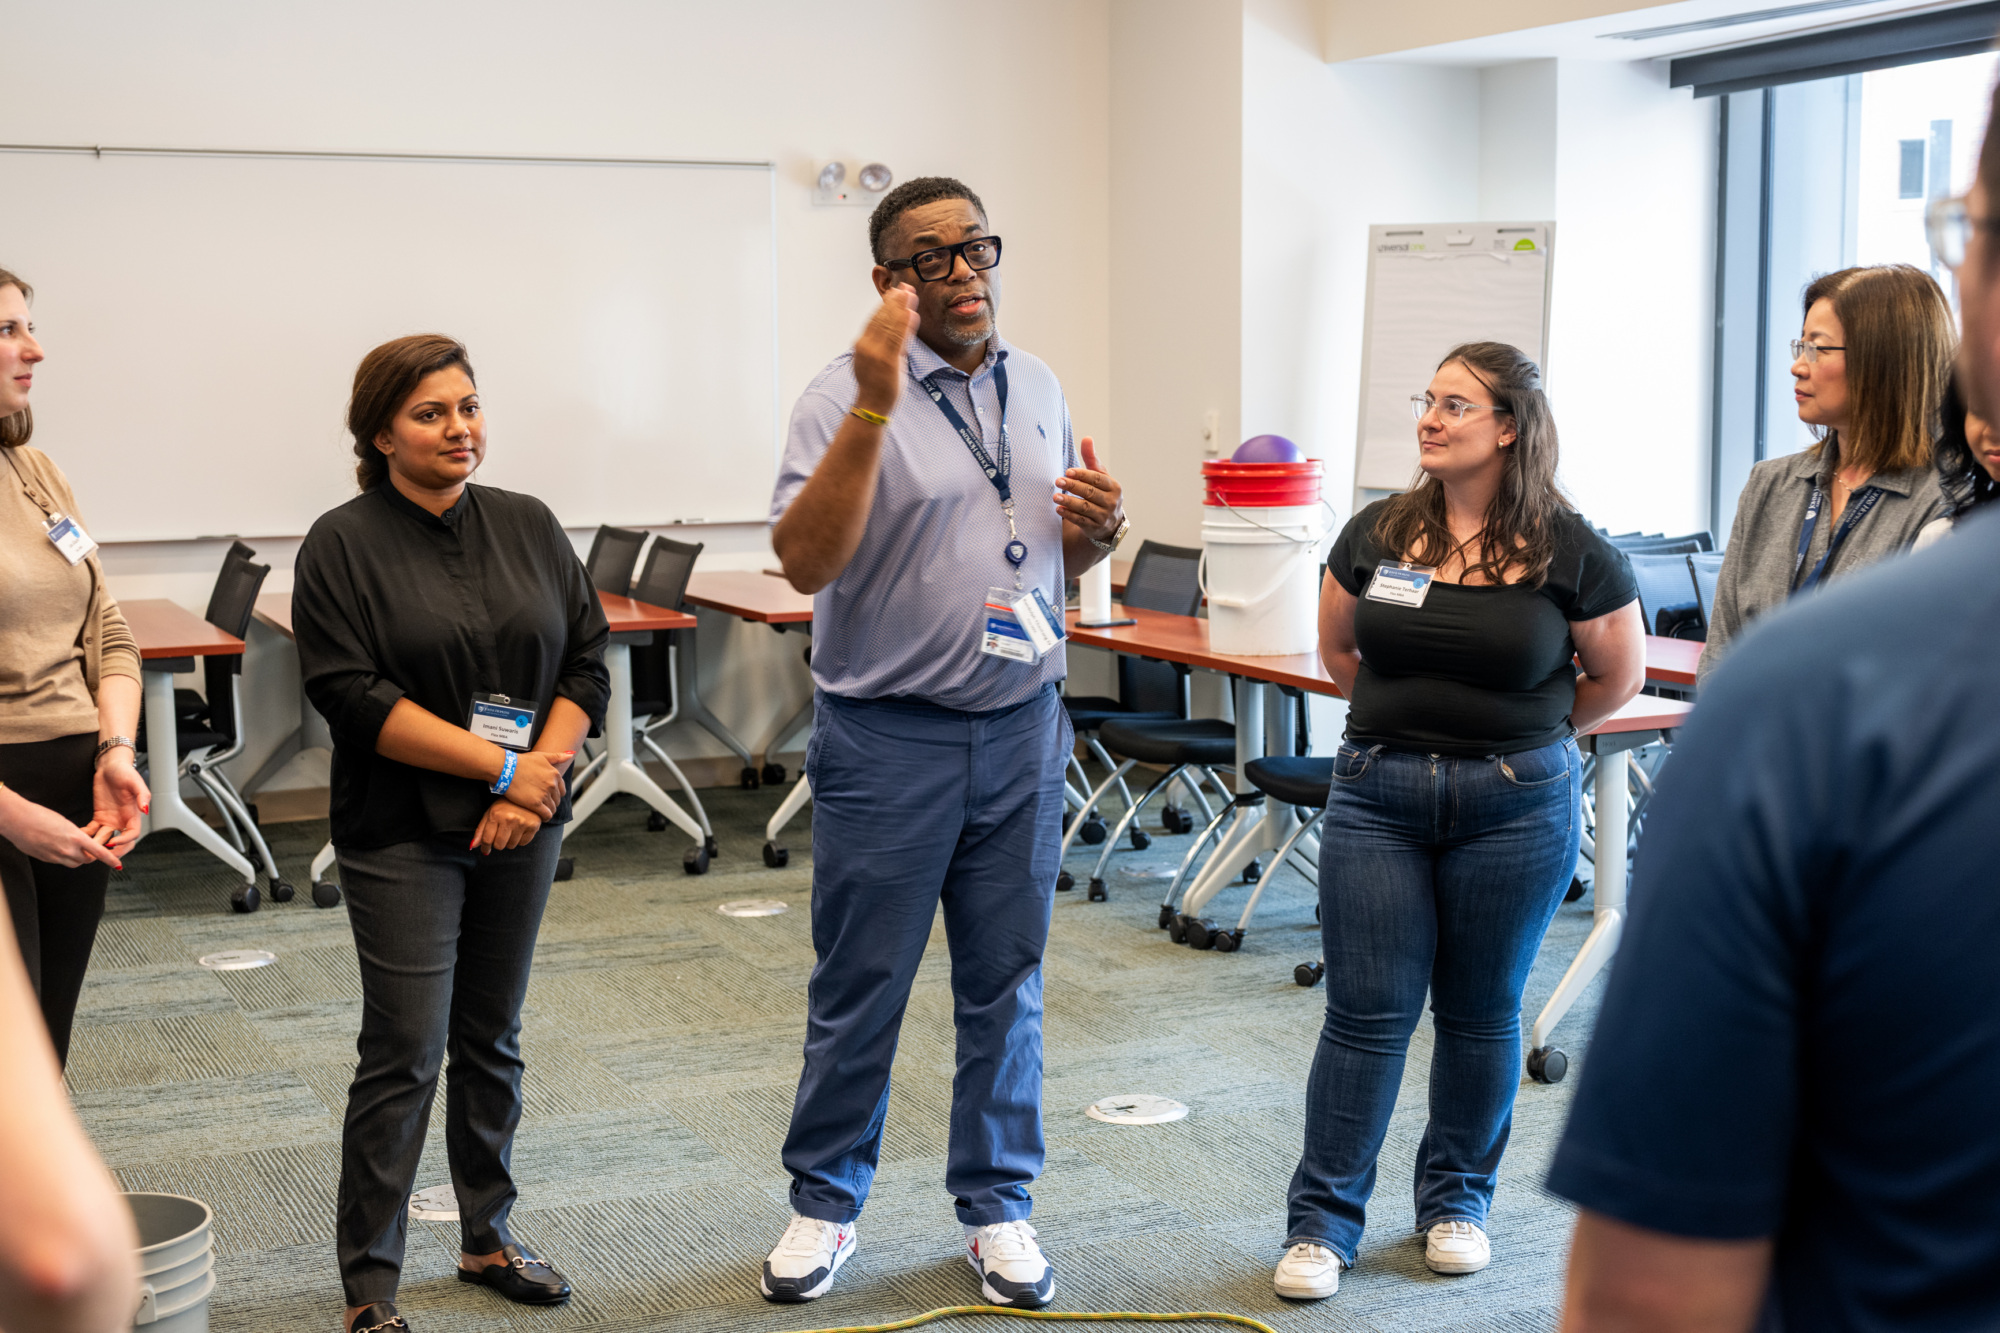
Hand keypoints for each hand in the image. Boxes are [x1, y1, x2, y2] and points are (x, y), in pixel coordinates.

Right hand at [0, 795, 121, 869]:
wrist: (17, 820)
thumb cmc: (39, 815)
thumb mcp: (65, 822)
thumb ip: (76, 835)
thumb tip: (80, 842)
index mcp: (75, 838)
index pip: (98, 852)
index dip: (110, 860)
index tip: (118, 865)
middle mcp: (66, 850)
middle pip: (87, 860)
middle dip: (92, 856)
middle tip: (92, 848)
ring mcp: (54, 856)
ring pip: (74, 863)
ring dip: (78, 858)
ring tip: (75, 847)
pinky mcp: (45, 859)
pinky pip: (60, 862)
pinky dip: (64, 857)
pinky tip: (59, 846)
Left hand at [91, 752, 148, 856]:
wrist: (110, 766)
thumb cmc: (124, 772)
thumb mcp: (135, 782)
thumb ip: (142, 795)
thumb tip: (145, 809)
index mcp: (134, 814)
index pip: (132, 834)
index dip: (124, 841)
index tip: (112, 843)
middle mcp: (123, 820)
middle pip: (122, 842)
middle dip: (113, 850)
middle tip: (101, 855)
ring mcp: (111, 819)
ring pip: (105, 838)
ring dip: (97, 845)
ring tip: (86, 847)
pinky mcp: (99, 816)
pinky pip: (93, 830)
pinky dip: (87, 835)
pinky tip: (79, 836)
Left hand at [471, 801, 541, 854]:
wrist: (527, 795)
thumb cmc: (506, 804)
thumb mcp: (490, 813)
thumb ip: (481, 830)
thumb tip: (473, 846)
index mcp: (496, 815)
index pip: (487, 839)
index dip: (485, 847)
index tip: (486, 850)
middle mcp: (509, 819)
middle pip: (499, 845)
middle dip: (498, 843)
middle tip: (500, 835)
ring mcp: (522, 823)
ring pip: (511, 845)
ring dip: (509, 841)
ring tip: (511, 830)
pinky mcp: (534, 826)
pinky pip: (523, 843)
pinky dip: (520, 840)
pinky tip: (520, 830)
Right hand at [501, 750, 572, 818]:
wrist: (506, 768)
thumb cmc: (521, 762)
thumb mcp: (541, 756)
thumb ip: (557, 756)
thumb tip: (570, 755)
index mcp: (555, 775)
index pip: (562, 790)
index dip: (556, 795)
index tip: (550, 797)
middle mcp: (552, 785)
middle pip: (557, 800)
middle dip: (552, 803)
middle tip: (544, 805)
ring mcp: (544, 795)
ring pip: (552, 808)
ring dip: (549, 811)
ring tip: (542, 812)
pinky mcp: (535, 804)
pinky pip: (546, 814)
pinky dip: (545, 817)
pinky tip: (541, 817)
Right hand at [851, 284, 919, 417]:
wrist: (872, 404)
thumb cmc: (877, 384)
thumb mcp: (877, 359)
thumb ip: (884, 342)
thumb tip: (895, 327)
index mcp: (862, 343)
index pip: (875, 318)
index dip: (886, 303)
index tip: (895, 291)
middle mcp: (866, 345)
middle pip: (882, 317)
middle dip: (894, 300)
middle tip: (905, 286)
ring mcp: (876, 353)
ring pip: (889, 324)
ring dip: (900, 307)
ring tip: (910, 294)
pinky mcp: (888, 360)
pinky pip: (897, 338)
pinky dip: (904, 324)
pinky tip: (910, 313)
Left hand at [1054, 436, 1123, 541]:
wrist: (1109, 523)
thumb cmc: (1102, 493)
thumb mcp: (1100, 476)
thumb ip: (1092, 459)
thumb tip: (1086, 438)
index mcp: (1114, 487)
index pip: (1097, 479)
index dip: (1082, 474)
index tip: (1068, 471)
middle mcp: (1111, 502)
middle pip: (1090, 492)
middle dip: (1073, 486)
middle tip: (1057, 481)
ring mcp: (1104, 516)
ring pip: (1085, 508)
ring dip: (1069, 501)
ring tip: (1055, 496)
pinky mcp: (1095, 528)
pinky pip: (1081, 521)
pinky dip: (1069, 515)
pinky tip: (1059, 509)